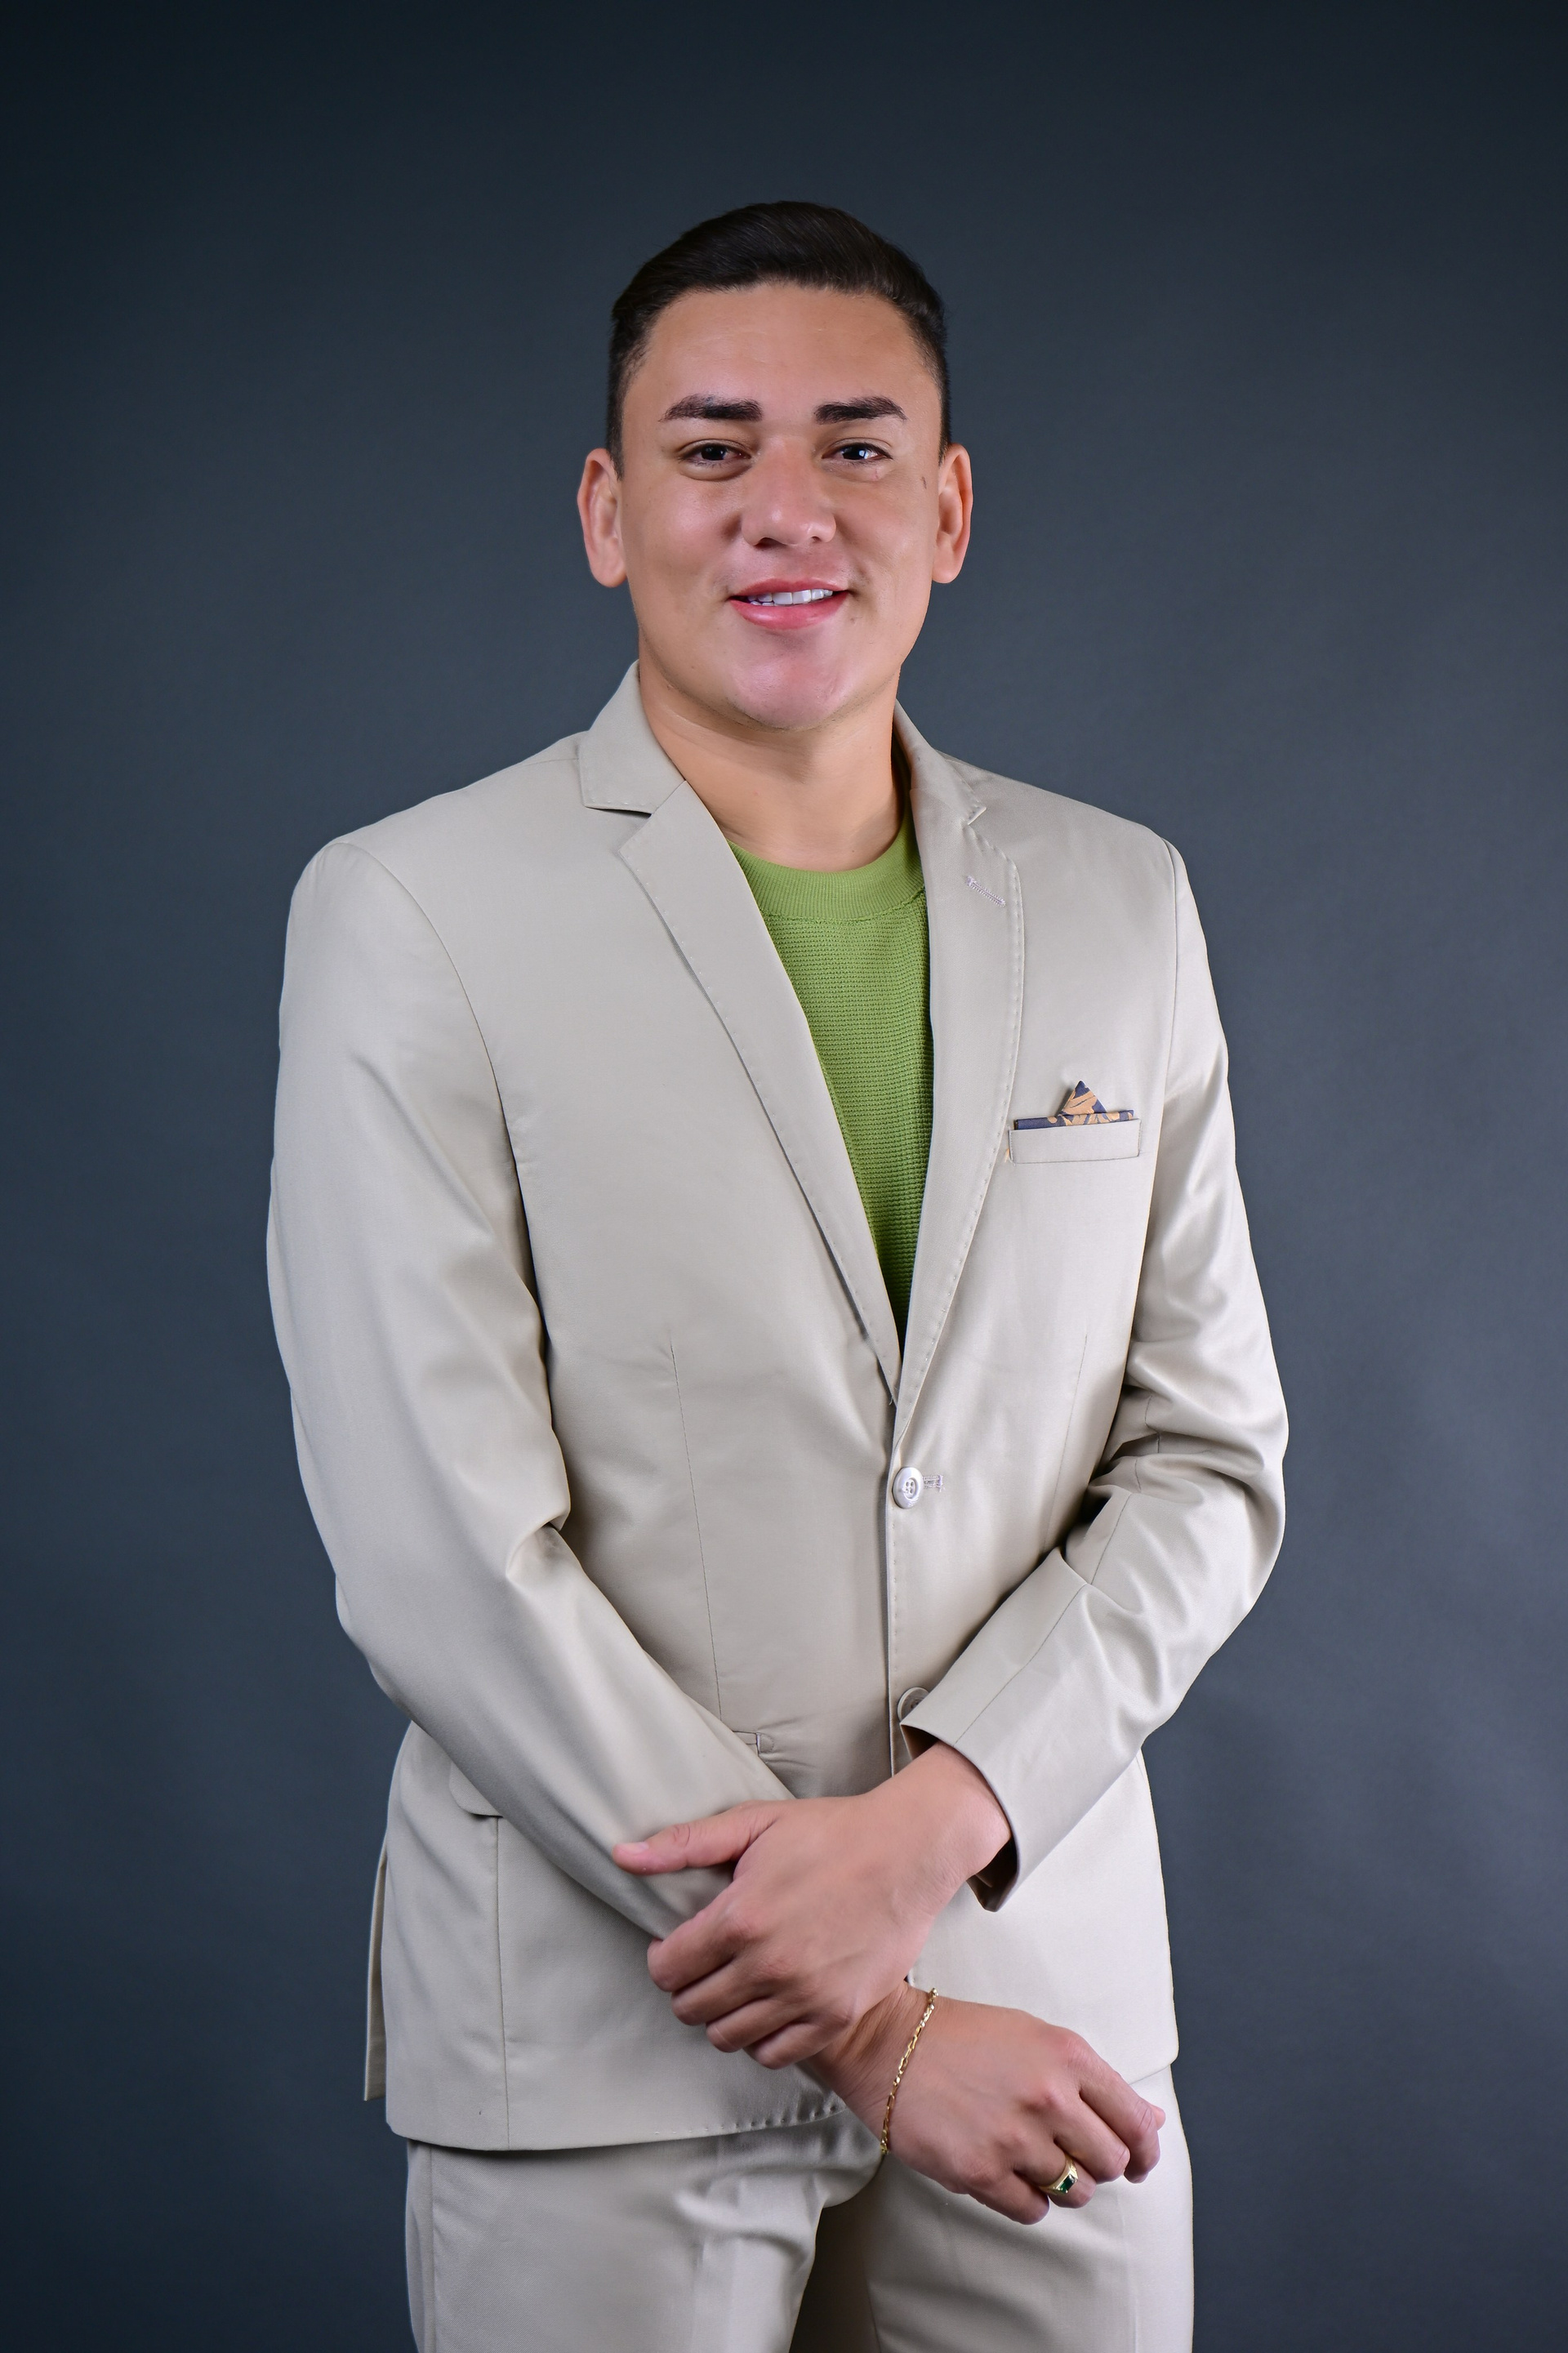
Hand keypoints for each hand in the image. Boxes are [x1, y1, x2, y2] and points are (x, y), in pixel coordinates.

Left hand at [612, 1745, 1009, 2066]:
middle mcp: (767, 1966)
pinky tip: (767, 2008)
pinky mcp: (836, 2016)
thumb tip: (621, 1856)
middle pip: (692, 2008)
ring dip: (721, 2016)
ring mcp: (803, 1996)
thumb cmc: (830, 1832)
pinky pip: (776, 2055)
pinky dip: (761, 2038)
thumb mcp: (753, 1824)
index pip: (667, 1968)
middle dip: (687, 1988)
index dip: (662, 1959)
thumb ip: (683, 1844)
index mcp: (739, 1918)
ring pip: (728, 2037)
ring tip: (734, 1987)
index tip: (675, 1948)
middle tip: (704, 1967)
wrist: (907, 1852)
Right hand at [818, 1984, 1164, 2225]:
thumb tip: (1150, 2122)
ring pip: (1075, 2191)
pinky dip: (1029, 2199)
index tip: (1139, 2161)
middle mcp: (1048, 2096)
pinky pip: (1034, 2210)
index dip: (1145, 2150)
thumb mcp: (1036, 2038)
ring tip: (1034, 2159)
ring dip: (1063, 2184)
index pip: (1134, 2122)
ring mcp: (1015, 2137)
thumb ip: (1094, 2081)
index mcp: (1067, 2056)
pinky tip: (1009, 2173)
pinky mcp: (981, 2172)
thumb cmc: (962, 2037)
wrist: (889, 2044)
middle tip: (1077, 2156)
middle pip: (1110, 2162)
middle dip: (1100, 2166)